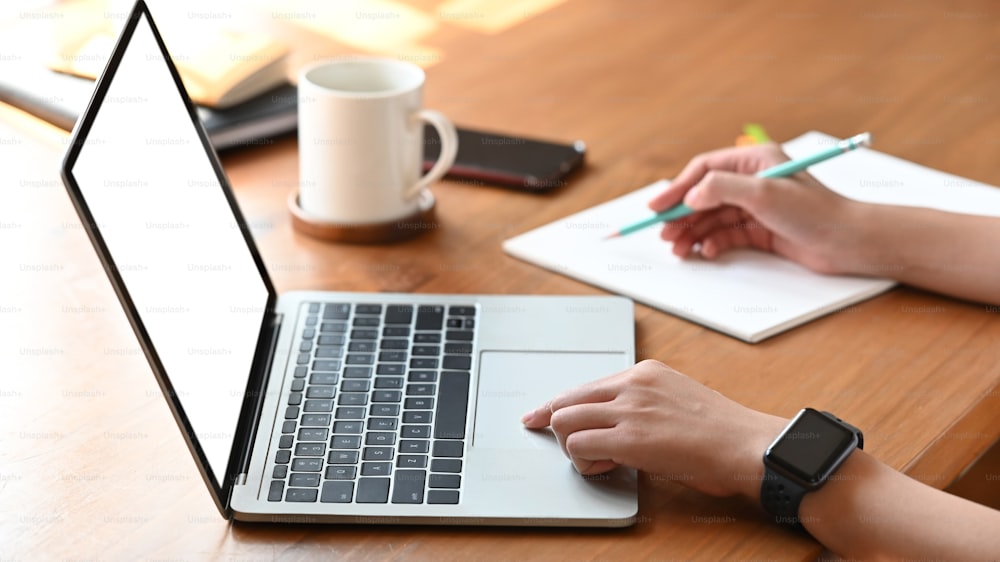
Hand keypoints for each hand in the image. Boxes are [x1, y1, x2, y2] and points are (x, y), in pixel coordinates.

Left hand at [521, 360, 786, 498]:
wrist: (747, 446)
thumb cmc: (720, 432)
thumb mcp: (677, 399)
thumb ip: (643, 403)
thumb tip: (614, 422)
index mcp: (644, 373)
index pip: (584, 385)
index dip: (555, 404)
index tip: (537, 416)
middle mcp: (632, 385)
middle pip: (566, 401)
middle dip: (557, 427)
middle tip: (561, 447)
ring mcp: (630, 410)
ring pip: (565, 422)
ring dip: (573, 447)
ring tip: (601, 460)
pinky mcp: (630, 439)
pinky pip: (579, 445)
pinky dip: (584, 461)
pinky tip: (607, 466)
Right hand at [647, 144, 868, 274]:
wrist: (847, 242)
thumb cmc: (816, 212)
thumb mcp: (764, 193)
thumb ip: (723, 188)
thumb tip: (691, 195)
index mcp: (754, 160)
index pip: (704, 170)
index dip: (677, 188)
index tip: (657, 206)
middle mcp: (753, 180)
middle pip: (704, 195)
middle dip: (681, 215)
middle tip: (663, 232)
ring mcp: (756, 206)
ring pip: (712, 217)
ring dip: (693, 232)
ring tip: (678, 248)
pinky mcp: (761, 229)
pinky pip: (726, 234)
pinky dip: (713, 242)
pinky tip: (706, 252)